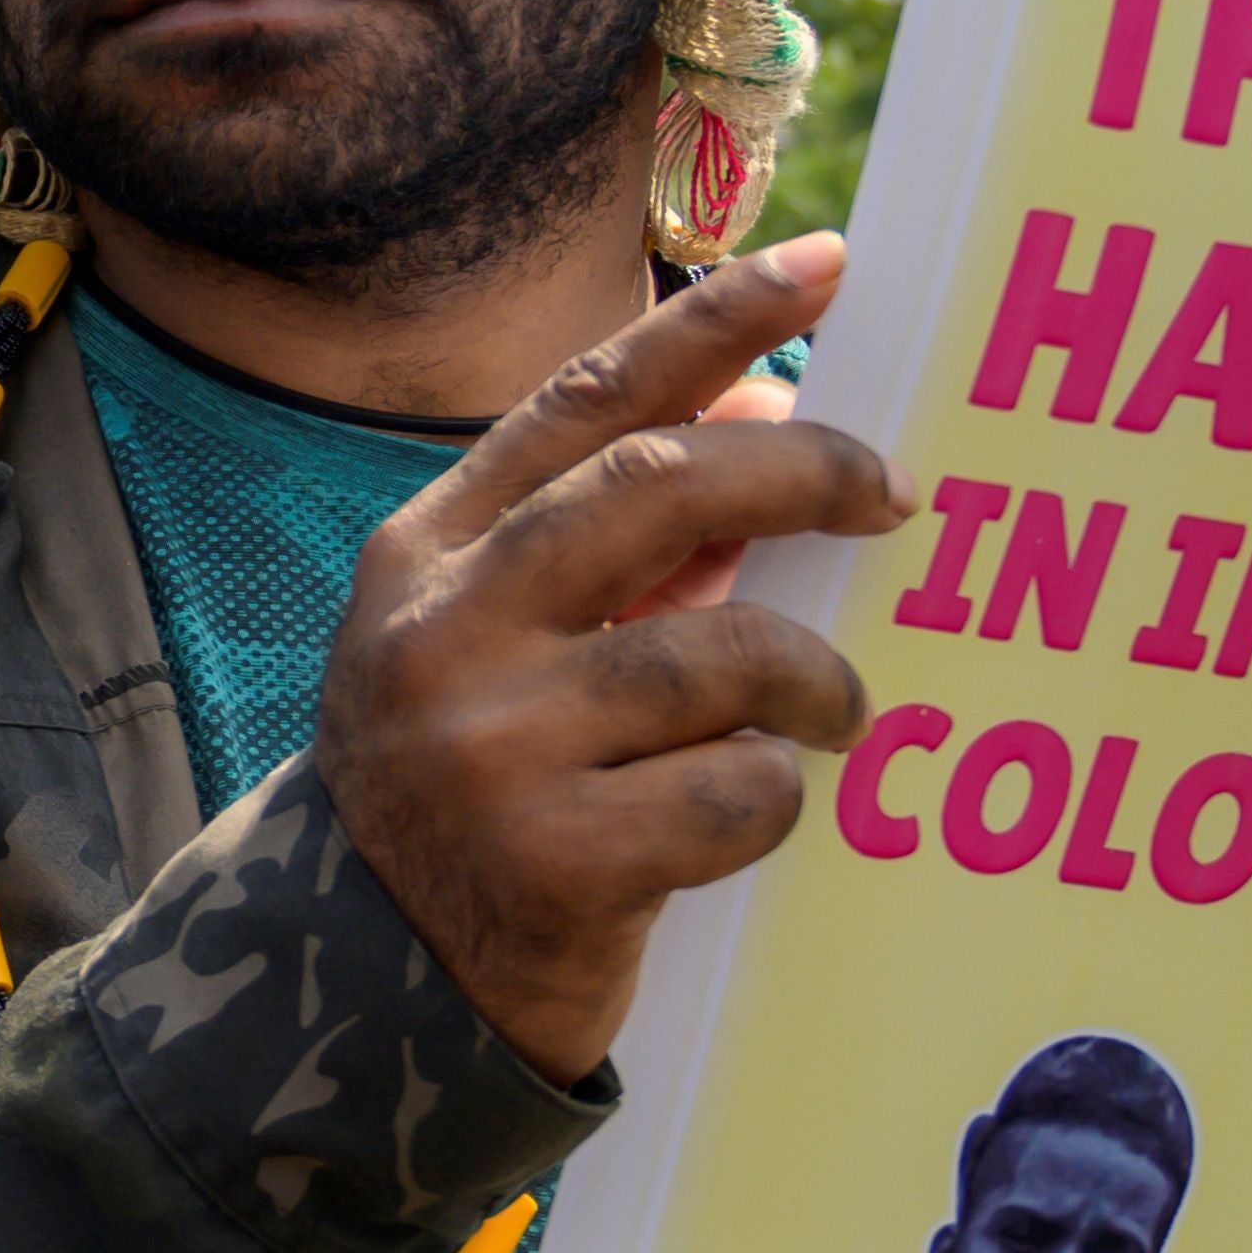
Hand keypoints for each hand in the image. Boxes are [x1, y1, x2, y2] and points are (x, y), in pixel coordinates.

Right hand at [312, 236, 912, 1076]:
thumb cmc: (470, 787)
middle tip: (894, 494)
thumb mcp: (495, 645)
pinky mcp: (553, 863)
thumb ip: (613, 544)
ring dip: (814, 679)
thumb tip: (775, 420)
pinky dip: (774, 795)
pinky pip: (736, 792)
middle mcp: (444, 633)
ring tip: (834, 708)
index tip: (829, 264)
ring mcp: (490, 749)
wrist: (358, 988)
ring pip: (724, 653)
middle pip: (660, 489)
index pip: (587, 403)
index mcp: (427, 554)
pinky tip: (752, 811)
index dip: (714, 323)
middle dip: (807, 474)